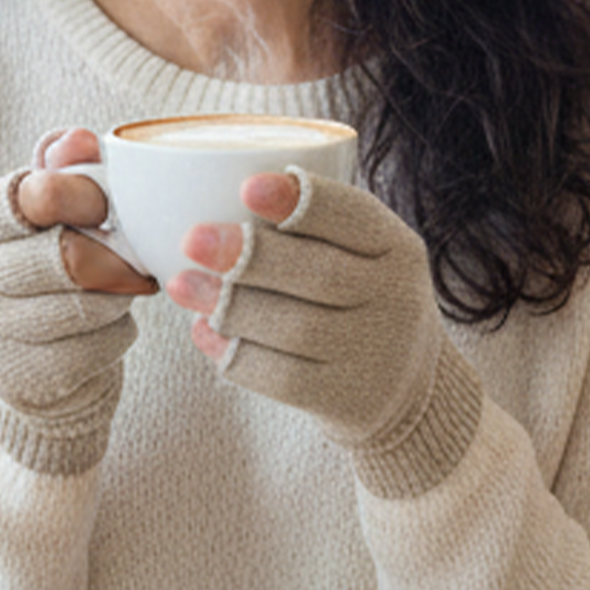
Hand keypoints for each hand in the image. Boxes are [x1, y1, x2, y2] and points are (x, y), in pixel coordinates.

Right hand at [0, 129, 151, 456]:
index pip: (37, 197)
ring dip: (121, 296)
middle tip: (134, 258)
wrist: (29, 365)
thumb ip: (62, 168)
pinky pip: (99, 348)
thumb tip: (80, 140)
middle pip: (71, 258)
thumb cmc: (46, 270)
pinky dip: (118, 335)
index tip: (107, 209)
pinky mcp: (21, 379)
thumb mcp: (47, 214)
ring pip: (90, 305)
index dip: (87, 197)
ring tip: (119, 290)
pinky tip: (105, 329)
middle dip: (117, 257)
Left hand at [167, 168, 446, 449]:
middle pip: (319, 275)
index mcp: (397, 248)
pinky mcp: (348, 402)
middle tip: (192, 239)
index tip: (246, 187)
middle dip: (249, 256)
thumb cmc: (359, 297)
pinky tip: (203, 330)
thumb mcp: (362, 254)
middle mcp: (396, 300)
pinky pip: (283, 379)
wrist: (407, 387)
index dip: (300, 202)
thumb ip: (311, 226)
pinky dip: (236, 353)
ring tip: (182, 285)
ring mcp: (374, 356)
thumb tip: (212, 199)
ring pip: (296, 329)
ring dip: (230, 305)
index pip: (354, 217)